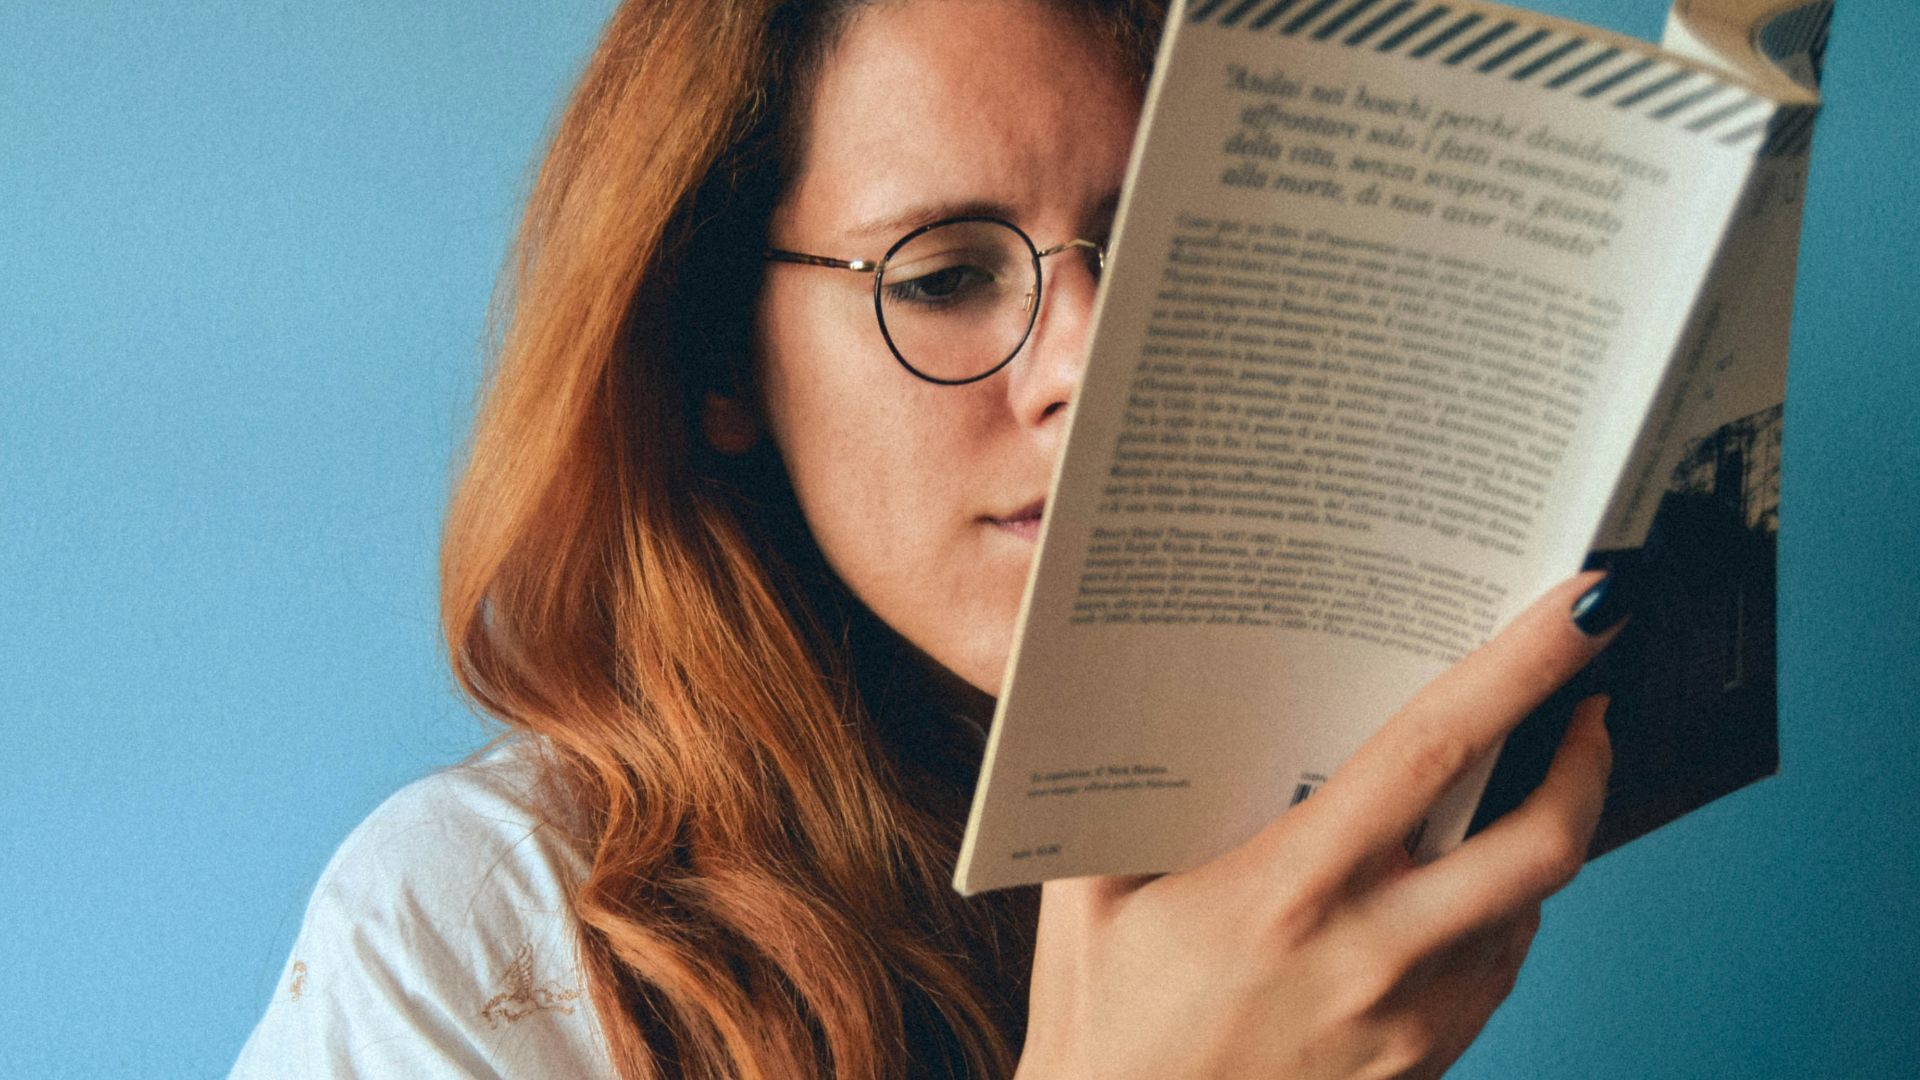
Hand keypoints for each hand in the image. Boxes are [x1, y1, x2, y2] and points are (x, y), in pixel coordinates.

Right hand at [1015, 573, 1620, 1079]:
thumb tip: (1144, 693)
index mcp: (1289, 891)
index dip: (1521, 669)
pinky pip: (1499, 968)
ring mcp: (1413, 1021)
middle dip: (1588, 756)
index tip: (1584, 608)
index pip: (1433, 753)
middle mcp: (1371, 954)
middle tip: (1590, 703)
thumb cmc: (1101, 1031)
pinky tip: (1464, 888)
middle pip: (1540, 840)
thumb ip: (1126, 798)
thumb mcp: (1091, 899)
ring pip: (1532, 907)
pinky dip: (1504, 910)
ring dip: (1548, 833)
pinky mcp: (1426, 1066)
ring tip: (1525, 785)